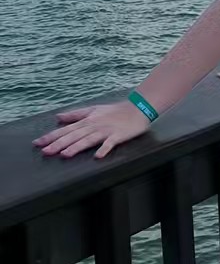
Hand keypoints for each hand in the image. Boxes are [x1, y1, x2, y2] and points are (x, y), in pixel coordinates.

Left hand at [32, 100, 150, 158]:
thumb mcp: (93, 109)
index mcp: (88, 120)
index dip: (52, 136)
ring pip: (89, 139)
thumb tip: (57, 117)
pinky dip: (104, 149)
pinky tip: (98, 156)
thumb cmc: (115, 110)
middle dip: (59, 143)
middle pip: (75, 135)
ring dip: (77, 146)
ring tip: (65, 155)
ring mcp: (106, 130)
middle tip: (45, 152)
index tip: (38, 144)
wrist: (138, 107)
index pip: (66, 129)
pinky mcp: (118, 135)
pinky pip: (110, 143)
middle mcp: (94, 125)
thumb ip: (75, 114)